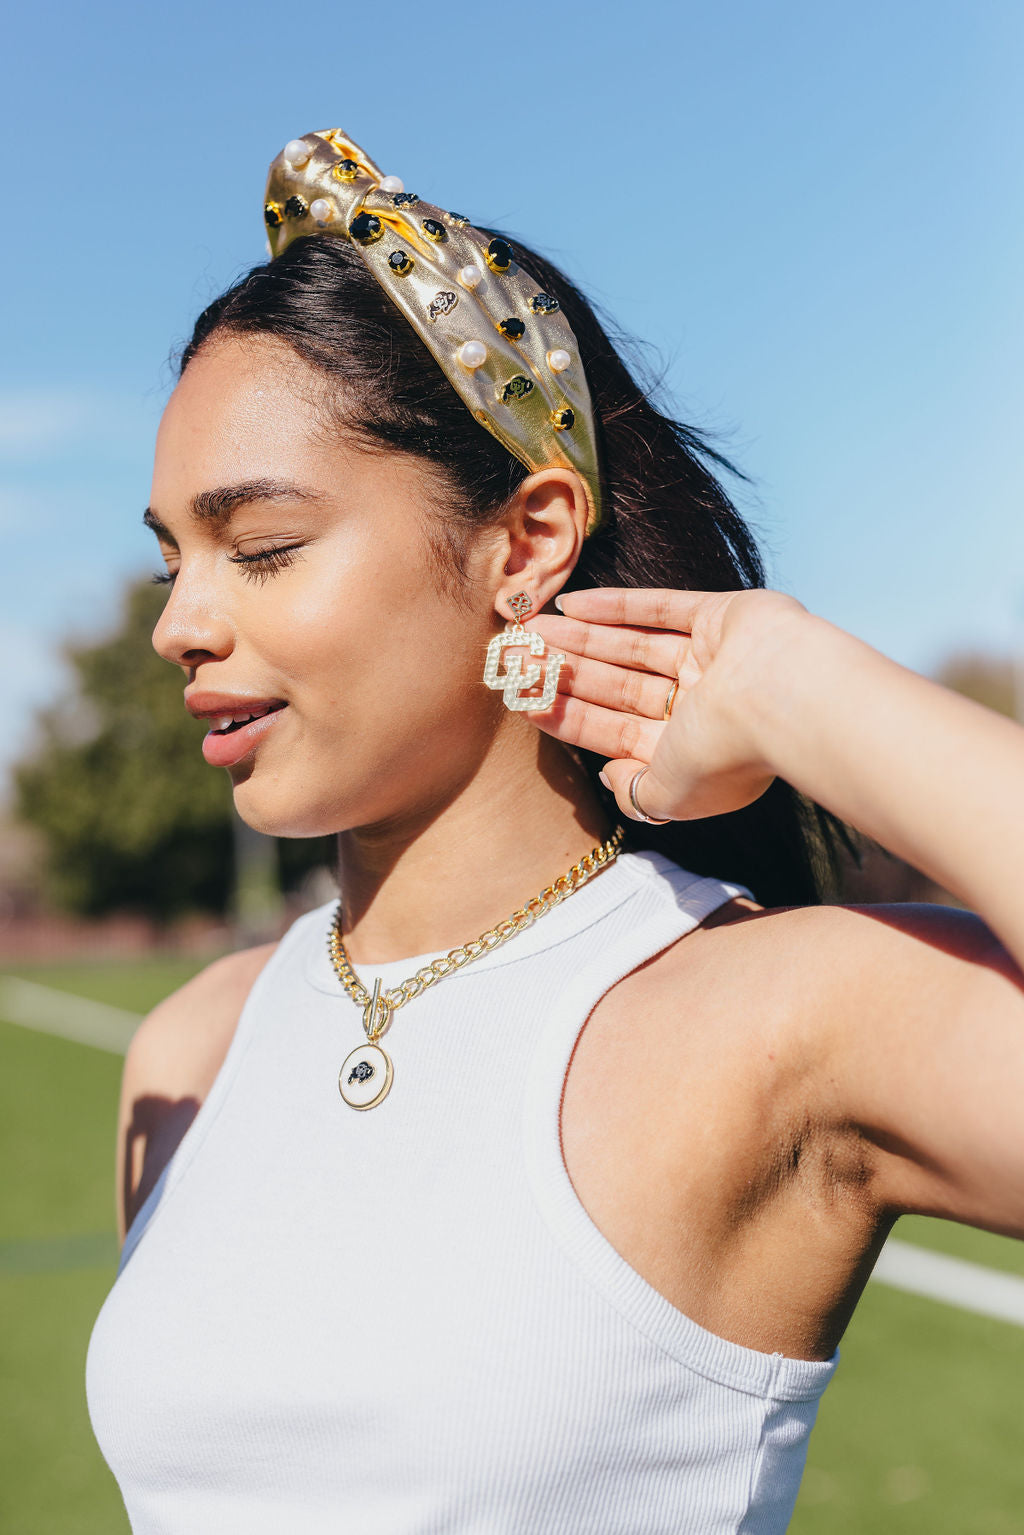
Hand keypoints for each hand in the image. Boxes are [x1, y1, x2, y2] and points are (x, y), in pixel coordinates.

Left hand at [528, 586, 809, 822]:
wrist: (782, 703)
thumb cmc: (725, 757)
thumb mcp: (669, 796)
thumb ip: (636, 793)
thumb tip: (611, 776)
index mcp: (692, 751)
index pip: (616, 731)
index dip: (569, 716)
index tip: (524, 700)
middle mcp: (703, 706)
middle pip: (619, 686)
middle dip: (568, 673)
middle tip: (518, 658)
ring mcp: (713, 659)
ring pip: (633, 647)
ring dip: (583, 638)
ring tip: (533, 630)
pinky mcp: (724, 616)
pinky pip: (661, 608)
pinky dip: (616, 605)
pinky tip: (572, 603)